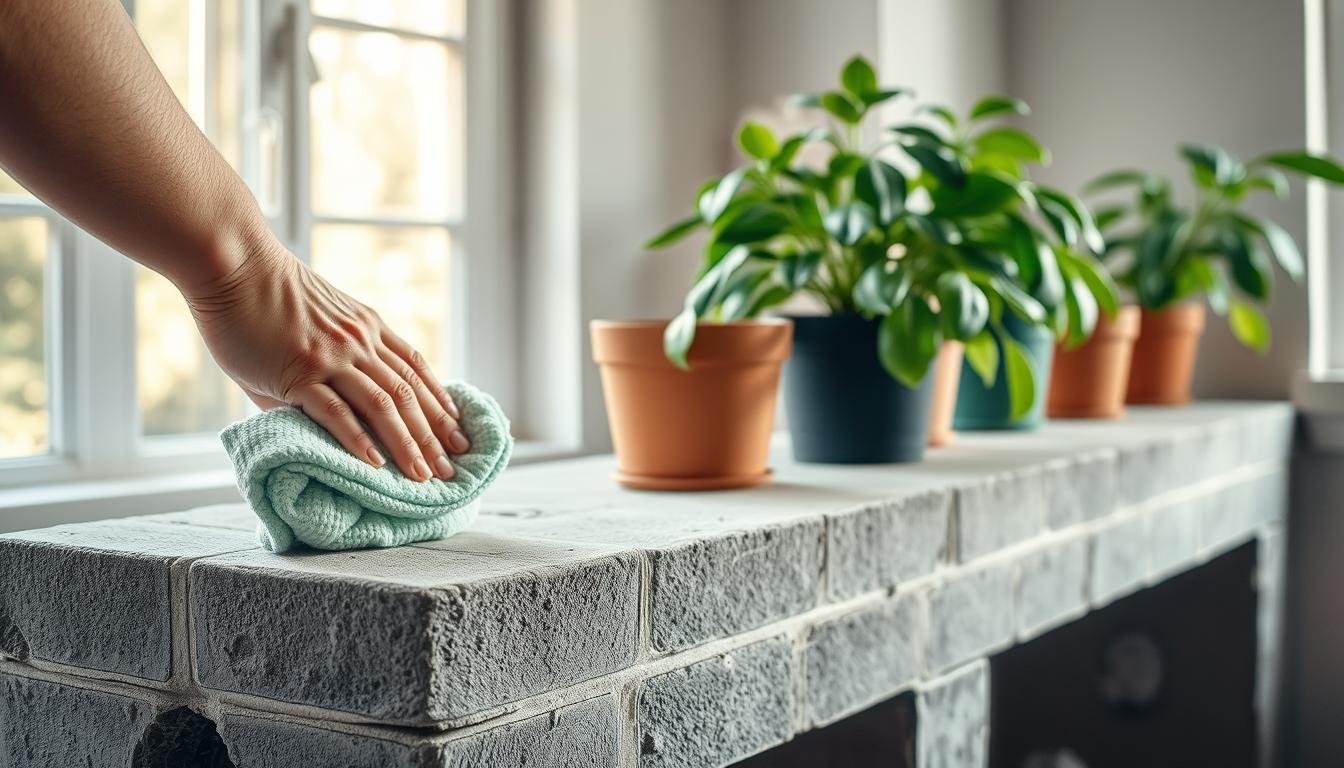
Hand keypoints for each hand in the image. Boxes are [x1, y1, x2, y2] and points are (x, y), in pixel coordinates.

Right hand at [185, 243, 467, 480]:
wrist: (233, 263)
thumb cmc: (264, 294)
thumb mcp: (318, 319)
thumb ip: (333, 359)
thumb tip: (338, 404)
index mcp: (367, 327)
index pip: (416, 370)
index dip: (440, 403)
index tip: (458, 432)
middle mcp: (359, 342)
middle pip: (408, 394)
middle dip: (434, 434)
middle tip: (451, 468)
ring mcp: (331, 357)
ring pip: (383, 406)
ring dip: (406, 444)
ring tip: (423, 477)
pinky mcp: (298, 372)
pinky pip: (336, 411)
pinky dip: (359, 439)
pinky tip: (375, 465)